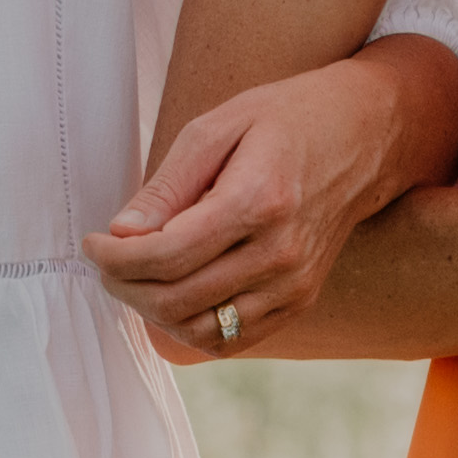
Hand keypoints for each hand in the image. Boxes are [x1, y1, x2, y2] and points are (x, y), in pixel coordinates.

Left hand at [84, 51, 446, 361]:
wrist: (365, 134)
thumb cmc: (286, 119)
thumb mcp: (217, 126)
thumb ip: (168, 185)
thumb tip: (121, 234)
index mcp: (258, 200)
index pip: (166, 255)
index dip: (114, 258)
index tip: (92, 242)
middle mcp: (281, 252)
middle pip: (177, 298)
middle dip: (124, 286)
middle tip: (105, 261)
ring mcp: (295, 283)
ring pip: (201, 329)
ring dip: (153, 312)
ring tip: (135, 278)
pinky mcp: (301, 300)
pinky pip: (233, 338)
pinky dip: (192, 327)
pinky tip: (173, 295)